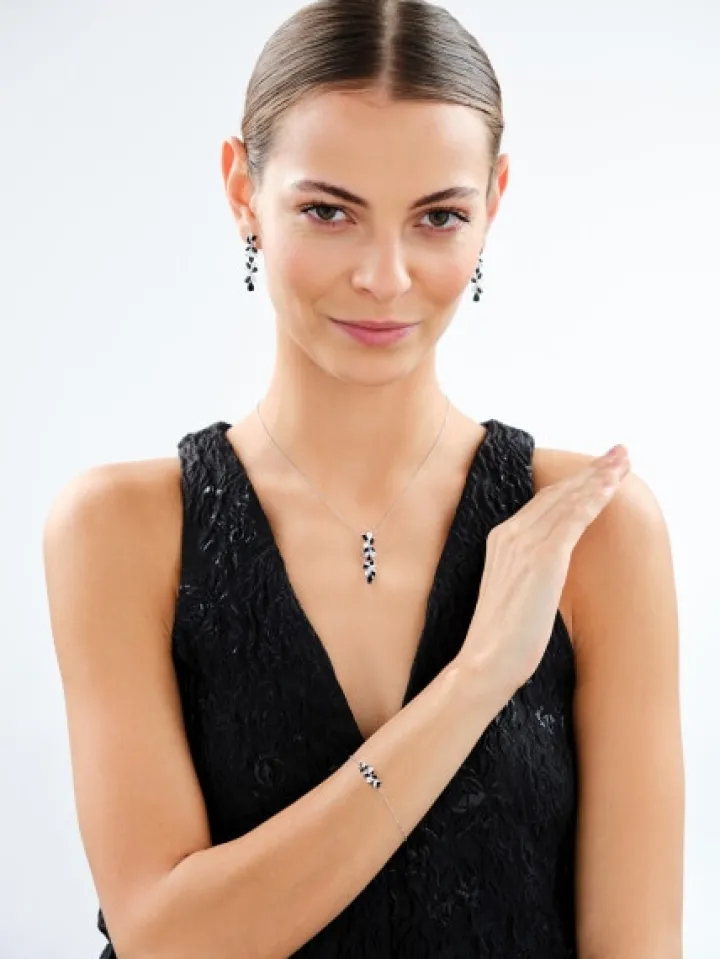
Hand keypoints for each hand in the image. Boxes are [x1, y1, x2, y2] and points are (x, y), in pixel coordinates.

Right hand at [456, 444, 630, 687]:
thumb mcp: (513, 589)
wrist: (487, 660)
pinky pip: (573, 520)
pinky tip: (611, 487)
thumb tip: (550, 564)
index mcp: (500, 538)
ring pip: (568, 500)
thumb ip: (528, 567)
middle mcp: (509, 534)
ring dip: (599, 478)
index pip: (543, 501)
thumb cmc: (502, 636)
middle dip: (591, 470)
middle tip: (619, 453)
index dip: (573, 482)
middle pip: (557, 493)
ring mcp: (524, 544)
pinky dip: (594, 500)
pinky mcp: (543, 558)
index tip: (597, 469)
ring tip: (623, 462)